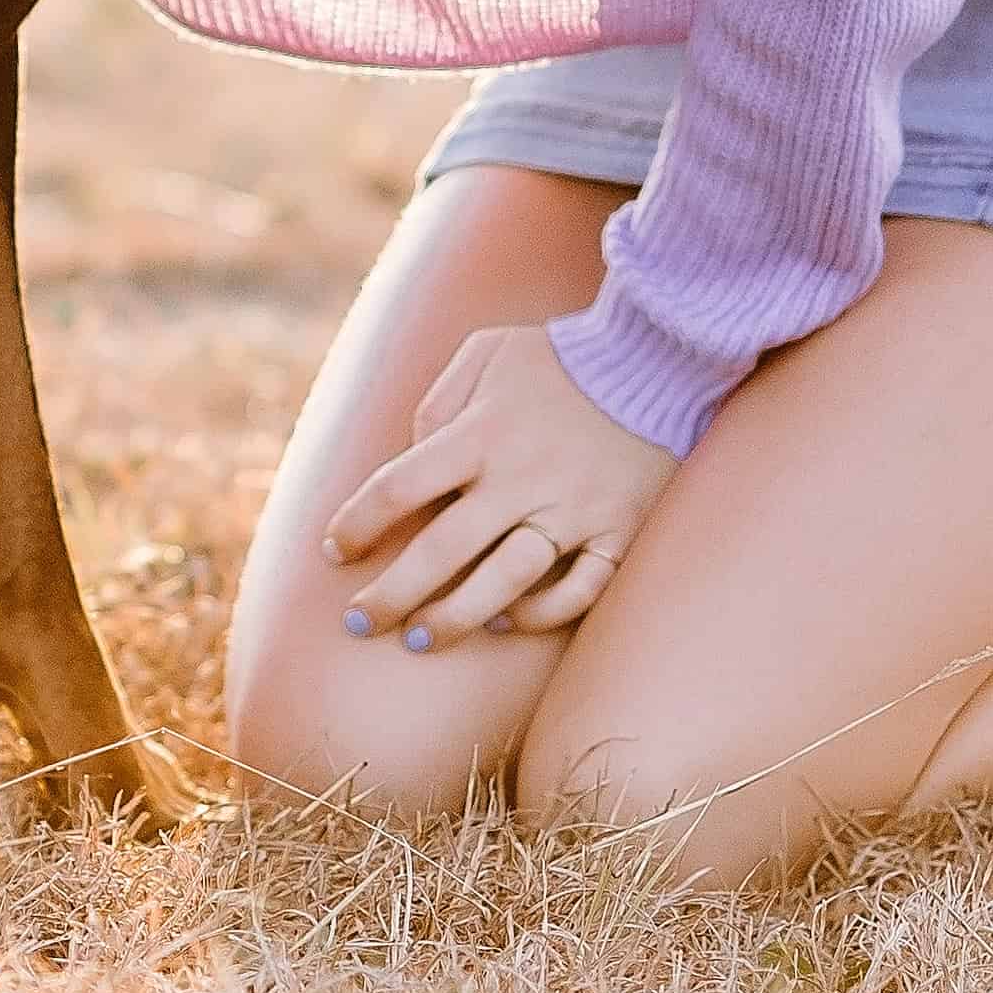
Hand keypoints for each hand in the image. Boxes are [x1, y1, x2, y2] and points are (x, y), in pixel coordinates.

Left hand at [324, 327, 678, 651]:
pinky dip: (541, 614)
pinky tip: (506, 623)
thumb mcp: (487, 351)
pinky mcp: (619, 532)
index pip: (399, 486)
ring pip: (505, 581)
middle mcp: (521, 478)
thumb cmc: (560, 358)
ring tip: (422, 640)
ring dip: (457, 618)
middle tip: (360, 623)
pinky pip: (579, 591)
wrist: (657, 358)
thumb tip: (414, 453)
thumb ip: (439, 400)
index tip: (334, 550)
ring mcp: (573, 510)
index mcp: (481, 432)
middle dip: (392, 593)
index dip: (357, 523)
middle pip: (441, 549)